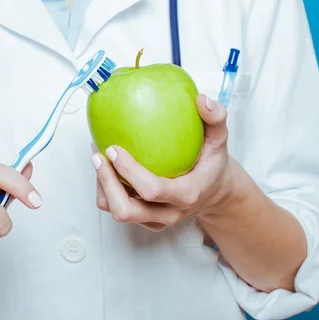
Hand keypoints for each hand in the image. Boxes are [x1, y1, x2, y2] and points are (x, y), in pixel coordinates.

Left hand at [92, 95, 234, 231]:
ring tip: (98, 155)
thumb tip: (202, 100)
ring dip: (102, 184)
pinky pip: (115, 206)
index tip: (114, 147)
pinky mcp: (144, 218)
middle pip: (126, 210)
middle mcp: (168, 213)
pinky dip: (105, 188)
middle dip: (106, 182)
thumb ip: (215, 118)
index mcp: (186, 195)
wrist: (215, 191)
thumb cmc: (212, 163)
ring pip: (116, 209)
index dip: (128, 171)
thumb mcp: (220, 139)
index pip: (151, 190)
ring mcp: (154, 219)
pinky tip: (106, 163)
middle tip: (98, 154)